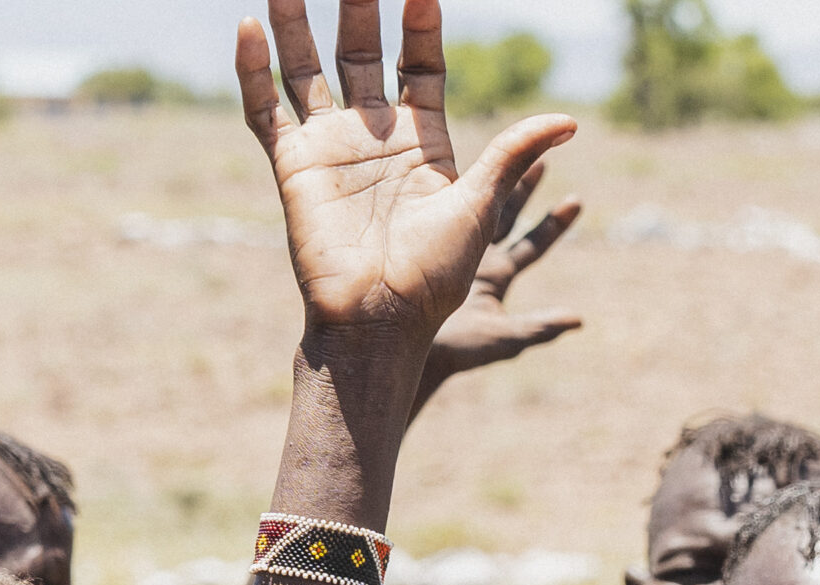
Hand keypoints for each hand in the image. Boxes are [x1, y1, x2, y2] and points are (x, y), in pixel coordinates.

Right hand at [239, 0, 574, 353]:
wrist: (381, 319)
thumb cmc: (436, 275)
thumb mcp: (481, 207)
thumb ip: (514, 155)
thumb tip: (570, 122)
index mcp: (424, 142)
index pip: (420, 67)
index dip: (421, 28)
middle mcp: (373, 136)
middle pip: (361, 56)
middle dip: (358, 10)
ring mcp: (329, 147)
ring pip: (306, 70)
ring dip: (295, 23)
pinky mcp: (292, 166)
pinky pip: (264, 109)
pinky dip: (252, 69)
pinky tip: (249, 26)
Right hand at [421, 160, 582, 385]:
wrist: (397, 346)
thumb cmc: (452, 349)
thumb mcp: (499, 337)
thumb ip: (537, 328)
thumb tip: (579, 321)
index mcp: (497, 275)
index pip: (533, 245)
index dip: (554, 224)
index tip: (577, 199)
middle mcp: (475, 257)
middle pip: (504, 212)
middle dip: (522, 184)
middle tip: (542, 156)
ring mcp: (445, 246)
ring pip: (466, 198)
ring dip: (483, 173)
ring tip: (500, 142)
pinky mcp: (416, 238)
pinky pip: (425, 202)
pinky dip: (429, 180)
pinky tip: (429, 154)